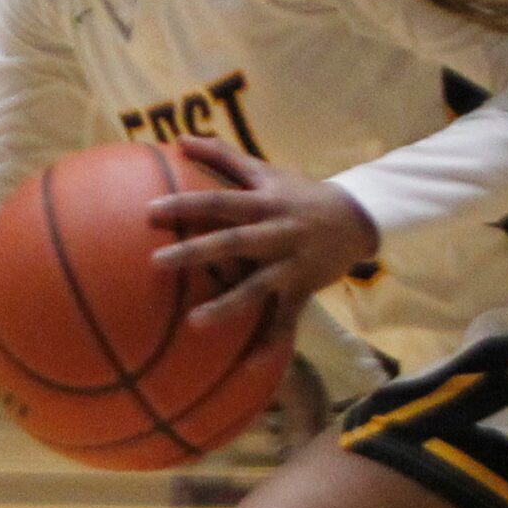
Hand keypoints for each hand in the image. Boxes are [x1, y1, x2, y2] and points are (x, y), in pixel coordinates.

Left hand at [144, 136, 375, 346]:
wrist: (357, 216)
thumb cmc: (299, 193)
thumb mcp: (265, 171)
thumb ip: (222, 156)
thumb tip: (179, 138)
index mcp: (263, 202)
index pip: (219, 200)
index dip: (186, 204)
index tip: (150, 211)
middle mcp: (276, 232)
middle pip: (232, 241)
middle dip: (195, 252)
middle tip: (157, 263)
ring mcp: (290, 264)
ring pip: (257, 287)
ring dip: (227, 306)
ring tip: (193, 323)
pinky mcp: (303, 289)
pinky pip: (286, 320)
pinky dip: (271, 343)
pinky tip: (249, 368)